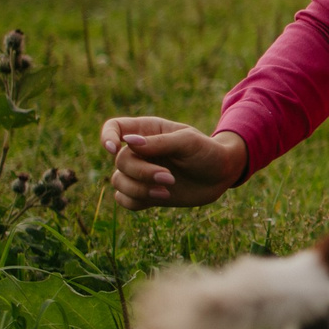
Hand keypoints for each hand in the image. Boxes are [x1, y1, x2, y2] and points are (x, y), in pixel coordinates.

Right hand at [99, 116, 246, 210]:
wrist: (222, 175)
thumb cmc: (207, 151)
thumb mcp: (188, 142)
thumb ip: (159, 142)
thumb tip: (128, 142)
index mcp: (147, 130)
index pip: (114, 127)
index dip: (107, 136)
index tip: (114, 149)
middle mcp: (140, 151)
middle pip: (120, 161)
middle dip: (141, 172)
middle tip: (169, 177)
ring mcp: (141, 173)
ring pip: (119, 182)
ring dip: (139, 189)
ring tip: (167, 189)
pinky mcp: (145, 193)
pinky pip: (124, 200)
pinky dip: (136, 201)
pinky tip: (161, 196)